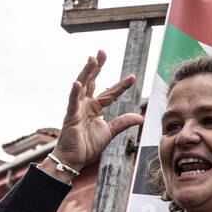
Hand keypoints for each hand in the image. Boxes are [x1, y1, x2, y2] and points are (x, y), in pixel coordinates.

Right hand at [51, 51, 142, 171]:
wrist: (74, 159)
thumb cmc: (88, 145)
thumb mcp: (110, 132)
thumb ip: (123, 122)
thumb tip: (141, 117)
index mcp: (96, 108)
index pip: (111, 93)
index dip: (121, 85)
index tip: (133, 77)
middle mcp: (86, 104)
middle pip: (92, 81)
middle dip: (97, 67)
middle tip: (102, 52)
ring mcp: (77, 108)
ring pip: (82, 86)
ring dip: (87, 72)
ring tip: (92, 59)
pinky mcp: (70, 116)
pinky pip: (72, 102)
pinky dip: (74, 92)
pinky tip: (78, 82)